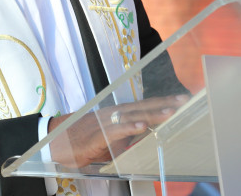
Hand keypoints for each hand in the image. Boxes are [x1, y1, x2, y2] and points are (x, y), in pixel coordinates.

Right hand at [47, 94, 189, 167]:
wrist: (55, 140)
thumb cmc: (82, 140)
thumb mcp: (110, 140)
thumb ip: (127, 138)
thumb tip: (145, 139)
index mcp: (118, 114)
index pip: (144, 106)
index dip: (163, 103)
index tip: (181, 100)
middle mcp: (114, 114)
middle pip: (143, 107)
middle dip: (165, 104)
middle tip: (184, 101)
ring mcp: (105, 122)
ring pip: (132, 115)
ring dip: (152, 113)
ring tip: (170, 112)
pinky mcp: (97, 133)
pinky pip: (115, 129)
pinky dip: (129, 127)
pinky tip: (141, 127)